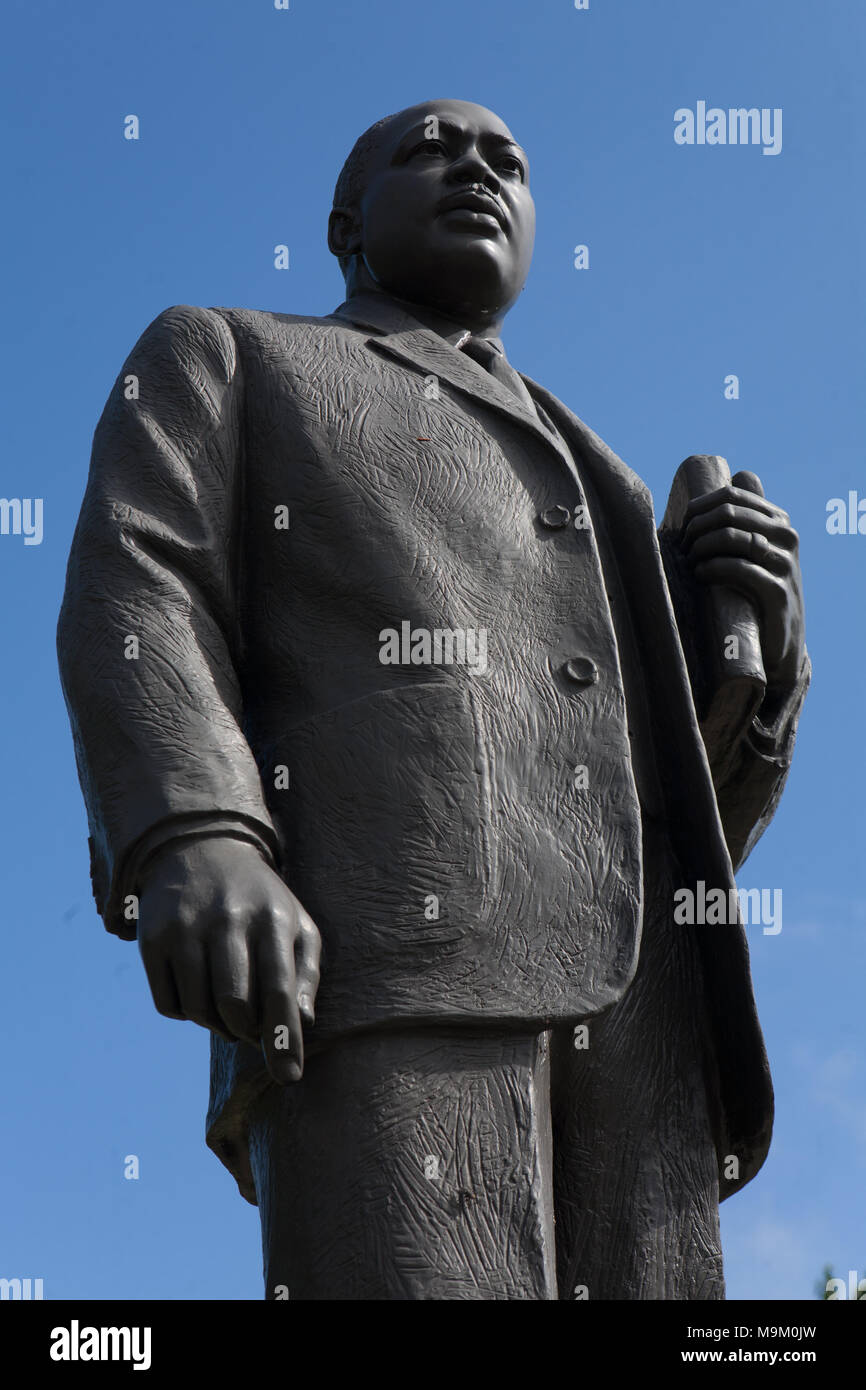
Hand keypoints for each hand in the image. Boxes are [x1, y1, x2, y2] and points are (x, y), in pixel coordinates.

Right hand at [137, 837, 320, 1084]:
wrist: (200, 848)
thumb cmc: (260, 900)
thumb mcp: (296, 924)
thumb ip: (306, 973)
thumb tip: (302, 1022)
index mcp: (272, 917)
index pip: (279, 989)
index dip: (284, 1038)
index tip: (290, 1077)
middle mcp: (227, 919)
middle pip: (235, 1006)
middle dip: (247, 1032)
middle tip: (252, 1030)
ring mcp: (185, 927)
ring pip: (200, 1011)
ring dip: (218, 1026)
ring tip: (228, 1009)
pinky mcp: (152, 938)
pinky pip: (169, 1005)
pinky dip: (187, 1013)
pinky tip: (198, 990)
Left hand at [680, 470, 804, 689]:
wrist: (780, 642)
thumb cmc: (757, 594)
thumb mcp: (754, 551)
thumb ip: (749, 515)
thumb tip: (741, 472)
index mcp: (777, 521)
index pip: (730, 496)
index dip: (698, 508)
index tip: (681, 528)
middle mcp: (786, 536)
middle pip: (728, 513)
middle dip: (695, 527)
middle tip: (681, 548)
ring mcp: (785, 564)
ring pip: (733, 537)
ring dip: (700, 548)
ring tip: (688, 563)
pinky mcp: (778, 592)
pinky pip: (740, 569)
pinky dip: (712, 568)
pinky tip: (700, 574)